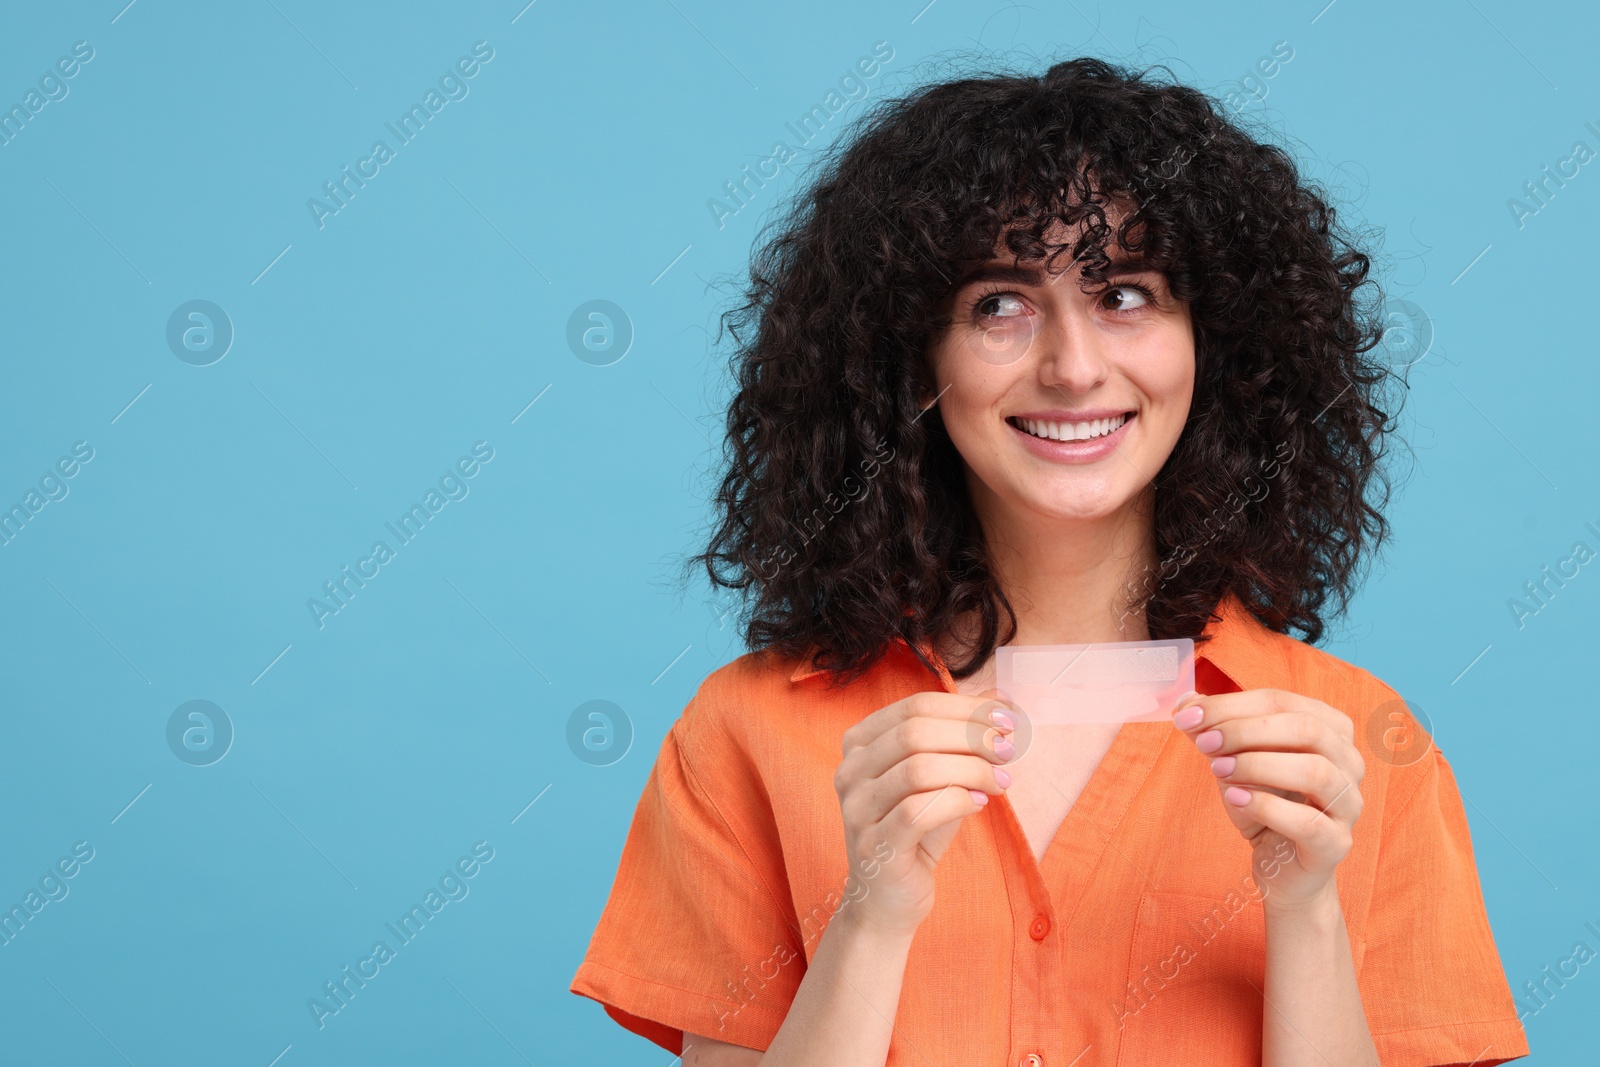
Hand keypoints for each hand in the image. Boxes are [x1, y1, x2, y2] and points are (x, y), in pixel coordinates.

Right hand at [834, 691, 1016, 937]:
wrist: (888, 898)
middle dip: (971, 735)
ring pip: (918, 768)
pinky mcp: (873, 846)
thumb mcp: (939, 777)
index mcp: (860, 743)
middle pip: (916, 731)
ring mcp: (856, 809)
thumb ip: (960, 738)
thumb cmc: (916, 831)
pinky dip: (958, 800)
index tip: (1007, 717)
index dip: (966, 707)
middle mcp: (850, 771)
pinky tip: (980, 803)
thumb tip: (1001, 698)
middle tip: (1008, 749)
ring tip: (1001, 780)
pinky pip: (919, 811)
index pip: (915, 706)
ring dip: (971, 769)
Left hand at [1171, 688, 1364, 910]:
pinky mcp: (1336, 843)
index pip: (1281, 701)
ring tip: (1217, 769)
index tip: (1188, 717)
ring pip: (1315, 771)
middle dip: (1246, 731)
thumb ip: (1215, 732)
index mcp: (1330, 730)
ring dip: (1258, 765)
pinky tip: (1235, 799)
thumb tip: (1186, 704)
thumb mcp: (1235, 762)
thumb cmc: (1263, 806)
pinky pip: (1308, 821)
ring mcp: (1348, 804)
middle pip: (1306, 728)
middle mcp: (1349, 762)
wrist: (1281, 868)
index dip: (1231, 705)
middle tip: (1203, 742)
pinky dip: (1267, 806)